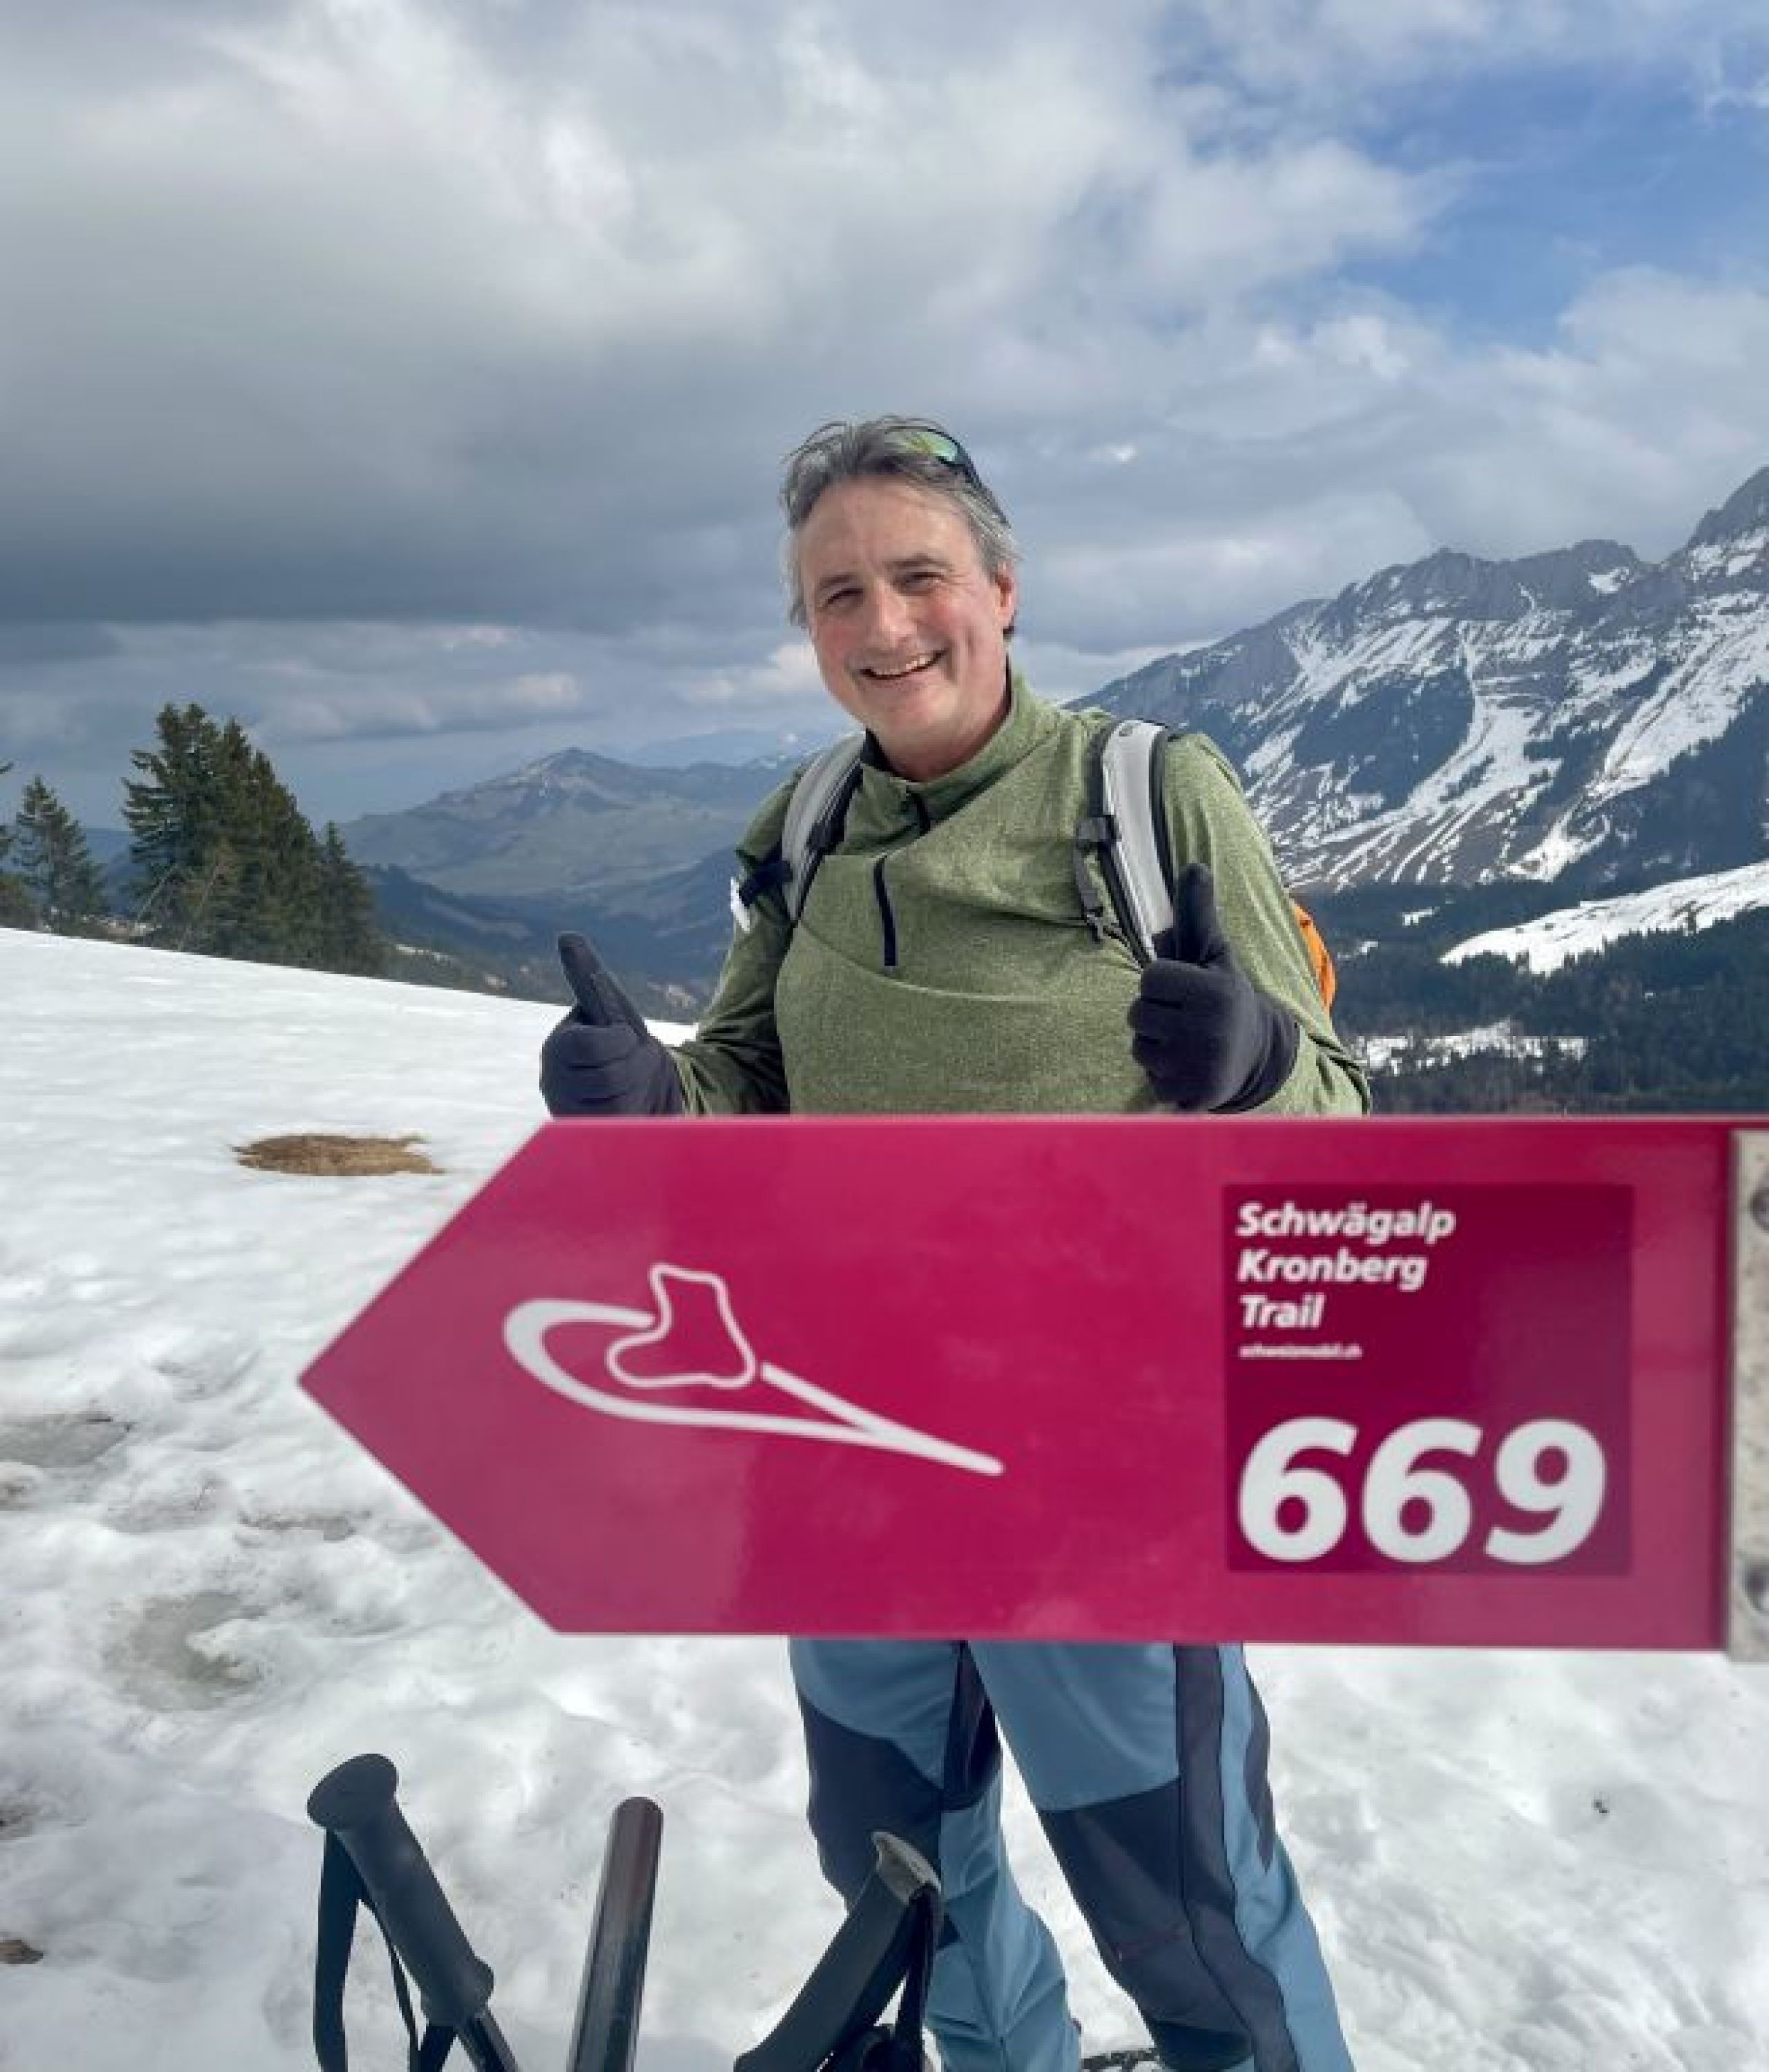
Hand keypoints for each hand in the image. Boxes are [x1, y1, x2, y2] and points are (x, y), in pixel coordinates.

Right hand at [539, 933, 683, 1116]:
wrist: (642, 1090)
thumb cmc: (621, 1045)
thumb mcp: (611, 1009)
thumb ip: (586, 975)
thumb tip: (567, 936)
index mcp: (558, 1049)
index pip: (588, 1046)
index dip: (621, 1040)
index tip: (628, 1036)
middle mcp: (556, 1086)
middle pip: (612, 1078)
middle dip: (638, 1066)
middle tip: (635, 1062)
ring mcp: (573, 1117)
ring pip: (622, 1104)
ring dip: (642, 1089)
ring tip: (634, 1082)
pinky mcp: (593, 1141)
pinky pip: (627, 1129)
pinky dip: (641, 1113)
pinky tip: (634, 1106)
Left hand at [1127, 865, 1297, 1111]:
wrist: (1258, 1057)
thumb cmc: (1224, 998)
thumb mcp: (1214, 956)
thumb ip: (1197, 915)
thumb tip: (1194, 866)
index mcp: (1215, 991)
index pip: (1150, 978)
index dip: (1161, 984)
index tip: (1185, 992)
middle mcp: (1210, 1029)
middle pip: (1138, 1014)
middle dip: (1154, 1016)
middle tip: (1185, 1020)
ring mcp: (1201, 1066)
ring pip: (1140, 1048)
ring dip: (1155, 1047)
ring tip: (1186, 1044)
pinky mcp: (1194, 1097)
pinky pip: (1150, 1080)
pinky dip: (1163, 1077)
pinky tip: (1187, 1069)